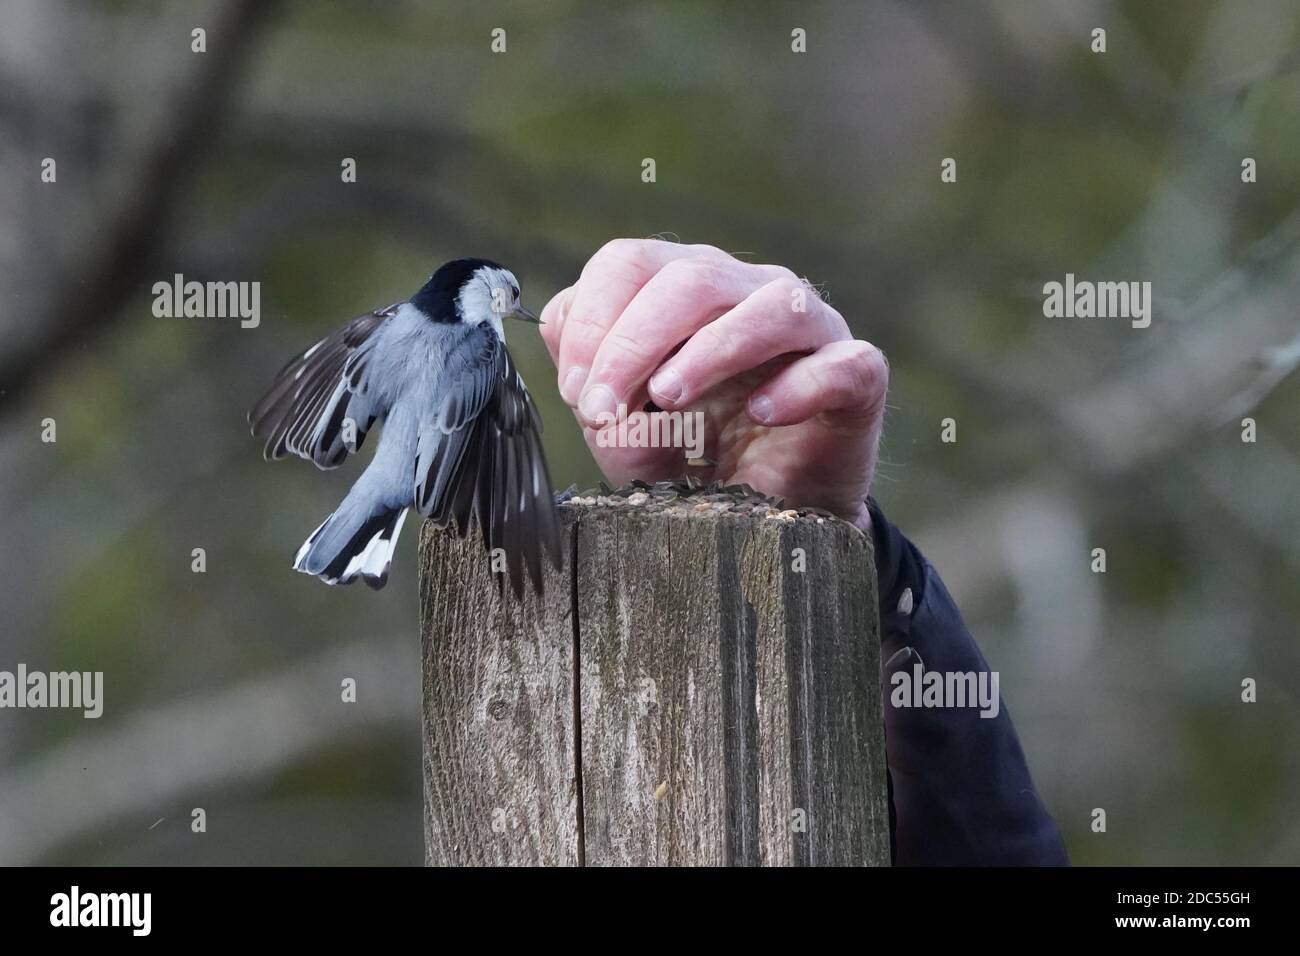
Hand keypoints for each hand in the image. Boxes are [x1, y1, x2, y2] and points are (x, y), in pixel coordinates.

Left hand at [539, 239, 887, 531]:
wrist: (770, 520)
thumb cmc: (697, 459)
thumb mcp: (629, 440)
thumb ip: (602, 412)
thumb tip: (591, 395)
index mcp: (684, 290)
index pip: (629, 263)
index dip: (591, 321)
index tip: (576, 393)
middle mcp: (747, 293)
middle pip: (689, 277)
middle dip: (631, 343)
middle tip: (601, 409)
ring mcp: (810, 328)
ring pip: (770, 305)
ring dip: (709, 350)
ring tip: (668, 399)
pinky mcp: (857, 375)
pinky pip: (840, 363)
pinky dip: (799, 386)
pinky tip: (763, 414)